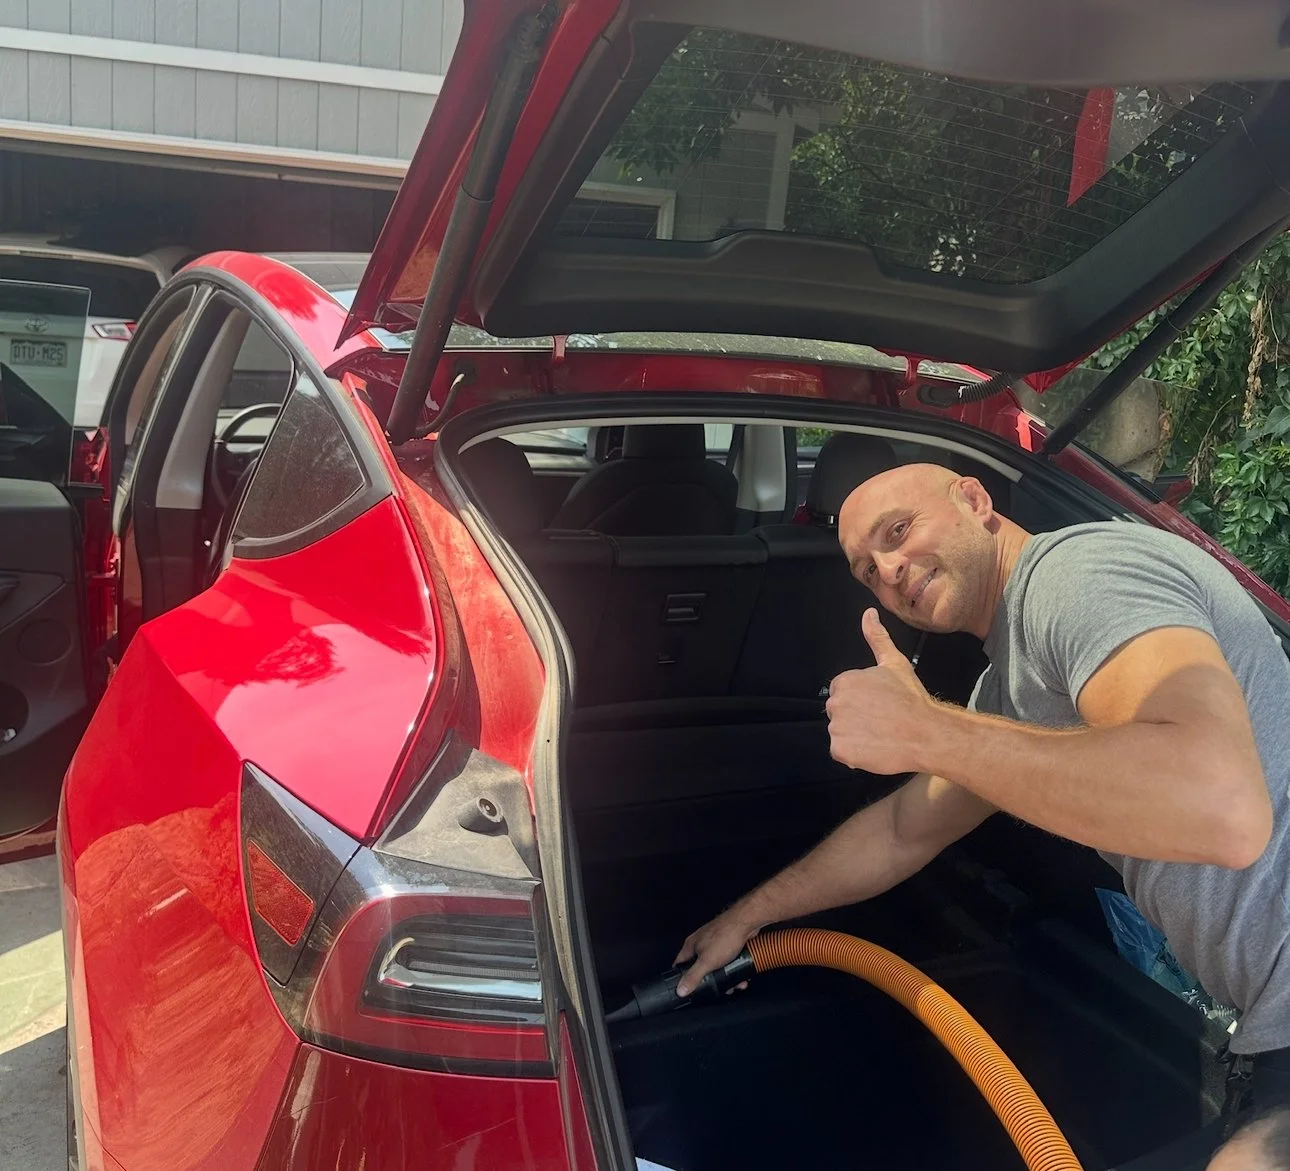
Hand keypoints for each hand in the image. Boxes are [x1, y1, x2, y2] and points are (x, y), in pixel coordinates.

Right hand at [674, 905, 760, 996]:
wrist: (746, 923)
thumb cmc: (726, 935)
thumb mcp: (707, 962)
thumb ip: (693, 976)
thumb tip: (680, 989)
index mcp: (691, 945)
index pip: (679, 964)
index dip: (680, 977)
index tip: (685, 988)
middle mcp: (701, 942)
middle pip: (700, 967)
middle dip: (710, 980)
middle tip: (717, 988)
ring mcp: (714, 942)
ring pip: (715, 965)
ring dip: (724, 976)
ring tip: (734, 984)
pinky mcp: (727, 943)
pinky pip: (727, 961)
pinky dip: (732, 969)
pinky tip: (740, 976)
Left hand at [826, 609, 936, 774]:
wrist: (926, 733)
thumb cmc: (912, 700)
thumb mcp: (895, 663)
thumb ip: (877, 638)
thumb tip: (868, 614)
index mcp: (844, 681)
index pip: (843, 693)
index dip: (862, 700)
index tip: (879, 705)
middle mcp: (836, 703)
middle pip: (840, 713)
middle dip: (856, 717)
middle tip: (881, 720)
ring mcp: (837, 728)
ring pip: (841, 733)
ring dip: (856, 736)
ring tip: (880, 734)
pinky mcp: (841, 750)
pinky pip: (842, 753)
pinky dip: (855, 755)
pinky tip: (874, 748)